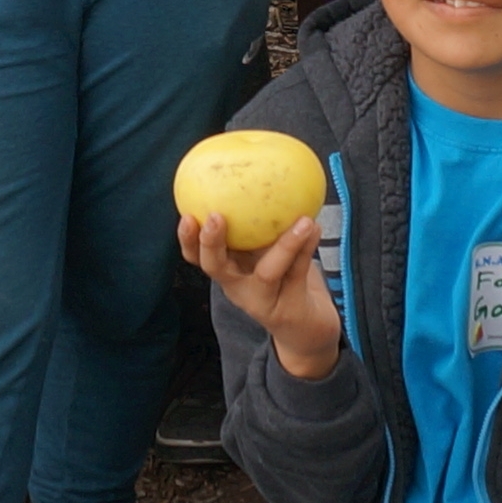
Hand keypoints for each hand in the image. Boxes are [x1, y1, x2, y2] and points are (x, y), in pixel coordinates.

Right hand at [179, 209, 341, 379]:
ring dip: (284, 244)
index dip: (188, 239)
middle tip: (215, 216)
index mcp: (230, 270)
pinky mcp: (287, 310)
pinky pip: (296, 274)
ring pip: (266, 273)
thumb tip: (265, 171)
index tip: (186, 214)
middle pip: (215, 267)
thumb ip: (265, 224)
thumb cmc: (286, 280)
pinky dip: (306, 248)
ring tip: (301, 221)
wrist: (308, 330)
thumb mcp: (270, 250)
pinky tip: (314, 227)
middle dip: (210, 243)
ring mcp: (262, 301)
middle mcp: (239, 288)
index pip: (198, 256)